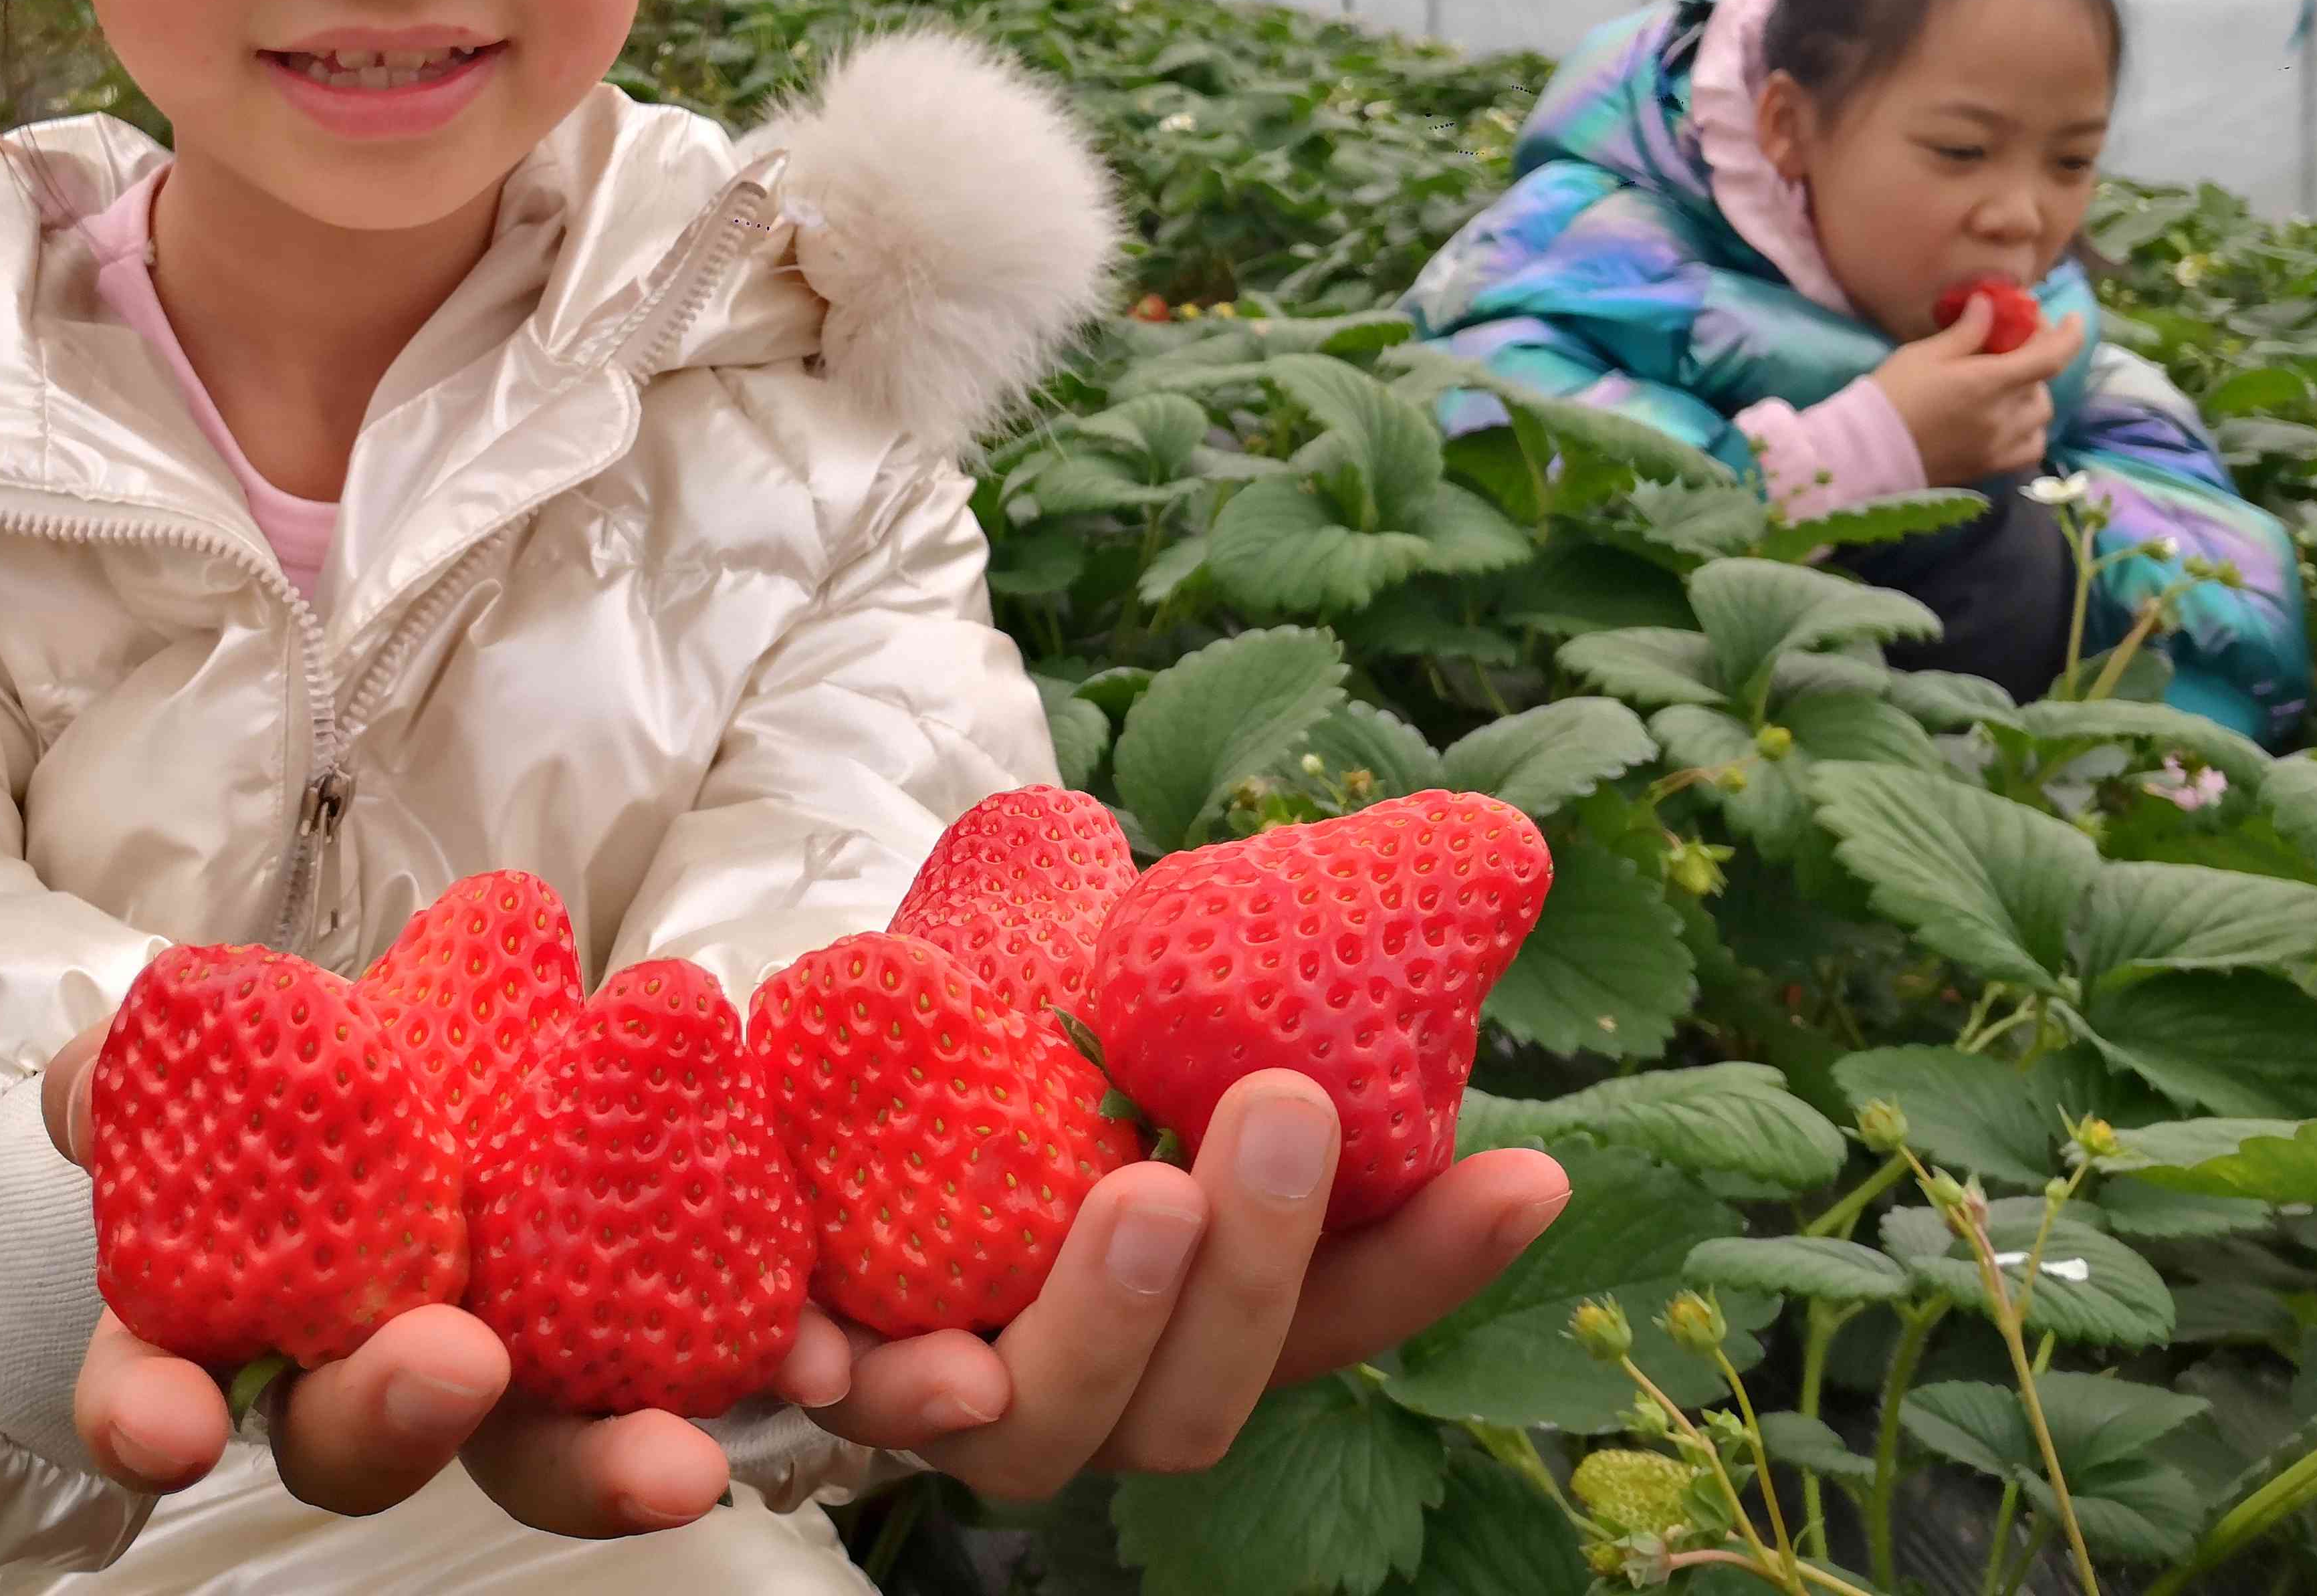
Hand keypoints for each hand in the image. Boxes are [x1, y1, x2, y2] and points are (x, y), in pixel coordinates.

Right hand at [43, 1018, 850, 1534]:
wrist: (427, 1072)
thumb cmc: (269, 1085)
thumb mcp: (188, 1062)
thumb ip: (130, 1067)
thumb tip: (95, 1062)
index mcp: (248, 1320)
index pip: (176, 1391)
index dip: (155, 1415)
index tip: (165, 1436)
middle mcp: (381, 1373)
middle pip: (382, 1441)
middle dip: (409, 1421)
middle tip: (457, 1371)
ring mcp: (528, 1365)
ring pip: (561, 1445)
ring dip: (621, 1460)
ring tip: (692, 1460)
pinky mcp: (667, 1326)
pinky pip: (725, 1363)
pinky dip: (791, 1369)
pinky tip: (849, 1368)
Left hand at [794, 1071, 1569, 1498]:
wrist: (794, 1074)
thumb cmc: (994, 1041)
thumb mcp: (1112, 1000)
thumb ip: (1213, 997)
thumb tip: (1402, 886)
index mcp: (1184, 1316)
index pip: (1333, 1322)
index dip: (1433, 1266)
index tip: (1523, 1173)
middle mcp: (1088, 1390)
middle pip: (1195, 1404)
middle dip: (1257, 1263)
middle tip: (1284, 1106)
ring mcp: (952, 1402)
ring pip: (1036, 1429)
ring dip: (1103, 1323)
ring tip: (1141, 1195)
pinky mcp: (821, 1367)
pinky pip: (827, 1393)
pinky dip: (845, 1372)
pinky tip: (835, 1342)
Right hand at [1873, 303, 2085, 486]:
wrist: (1866, 452)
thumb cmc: (1891, 395)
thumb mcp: (1923, 354)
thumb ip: (1965, 332)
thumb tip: (1990, 305)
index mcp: (1989, 382)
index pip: (2051, 356)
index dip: (2069, 335)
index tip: (2071, 319)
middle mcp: (2005, 415)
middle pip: (2043, 382)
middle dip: (2037, 358)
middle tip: (2015, 347)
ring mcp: (2001, 445)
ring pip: (2041, 414)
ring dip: (2033, 393)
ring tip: (2010, 385)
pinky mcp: (1992, 467)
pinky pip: (2031, 447)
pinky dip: (2031, 431)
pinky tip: (2013, 422)